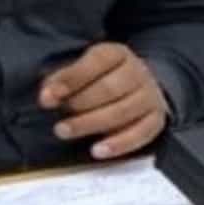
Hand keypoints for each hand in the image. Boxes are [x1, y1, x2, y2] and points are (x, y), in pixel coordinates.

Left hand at [38, 43, 168, 159]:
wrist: (141, 86)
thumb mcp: (85, 69)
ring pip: (123, 111)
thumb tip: (47, 95)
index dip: (71, 78)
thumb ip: (64, 79)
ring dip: (91, 123)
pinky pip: (141, 132)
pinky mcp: (156, 119)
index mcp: (117, 54)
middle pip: (110, 88)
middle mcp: (137, 72)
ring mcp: (149, 95)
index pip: (97, 61)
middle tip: (57, 120)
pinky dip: (119, 144)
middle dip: (79, 104)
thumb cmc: (103, 79)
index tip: (47, 97)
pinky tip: (97, 150)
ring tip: (66, 132)